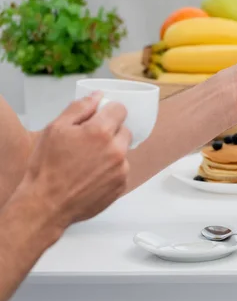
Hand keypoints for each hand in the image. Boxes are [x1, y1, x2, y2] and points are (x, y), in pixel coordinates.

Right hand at [20, 92, 131, 227]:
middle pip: (124, 130)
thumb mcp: (56, 129)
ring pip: (123, 152)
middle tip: (90, 142)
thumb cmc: (47, 166)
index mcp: (100, 131)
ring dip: (111, 152)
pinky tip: (92, 175)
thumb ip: (80, 108)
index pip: (120, 109)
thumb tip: (98, 96)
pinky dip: (110, 170)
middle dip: (111, 132)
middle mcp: (116, 150)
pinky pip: (121, 170)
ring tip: (88, 162)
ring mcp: (121, 169)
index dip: (109, 111)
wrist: (46, 204)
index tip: (101, 117)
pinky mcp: (121, 185)